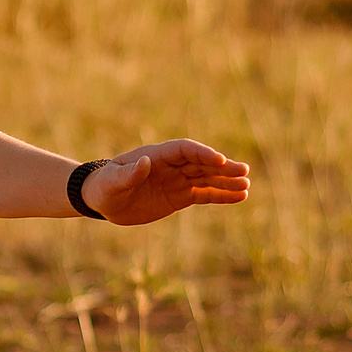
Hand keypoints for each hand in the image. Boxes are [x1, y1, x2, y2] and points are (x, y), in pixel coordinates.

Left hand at [83, 140, 251, 224]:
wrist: (103, 201)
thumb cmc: (104, 187)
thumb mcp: (111, 181)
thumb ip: (128, 173)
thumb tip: (145, 161)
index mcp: (156, 155)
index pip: (185, 150)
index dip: (203, 153)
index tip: (221, 161)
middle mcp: (171, 165)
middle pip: (202, 162)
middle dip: (223, 167)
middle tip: (244, 171)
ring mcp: (178, 180)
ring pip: (208, 178)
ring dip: (227, 181)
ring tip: (247, 186)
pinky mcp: (181, 196)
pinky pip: (205, 194)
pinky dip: (222, 195)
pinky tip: (241, 196)